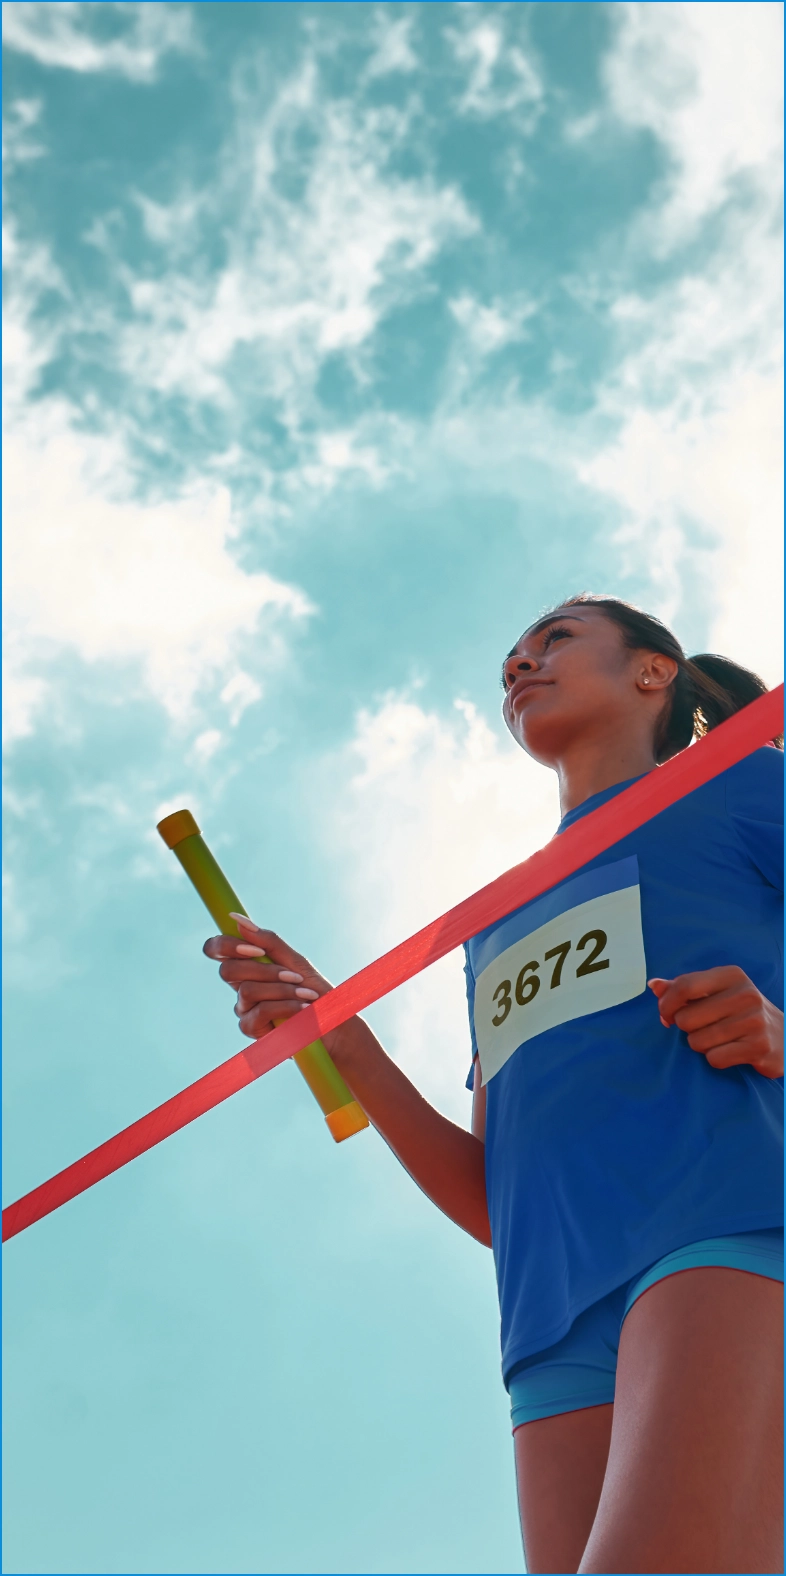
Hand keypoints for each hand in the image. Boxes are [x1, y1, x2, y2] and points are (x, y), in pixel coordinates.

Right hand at [203, 915, 331, 1039]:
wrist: (333, 1022)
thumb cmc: (315, 991)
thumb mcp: (295, 962)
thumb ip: (268, 942)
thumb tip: (236, 919)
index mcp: (248, 965)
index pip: (217, 949)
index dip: (226, 946)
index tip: (257, 950)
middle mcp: (241, 986)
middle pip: (227, 970)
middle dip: (264, 970)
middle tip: (293, 975)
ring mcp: (244, 1009)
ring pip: (247, 990)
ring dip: (282, 989)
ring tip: (306, 994)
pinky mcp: (251, 1029)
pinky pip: (260, 1011)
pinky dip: (286, 1006)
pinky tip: (304, 1009)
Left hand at [649, 967, 783, 1078]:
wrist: (784, 1036)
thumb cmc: (741, 1012)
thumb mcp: (717, 992)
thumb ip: (684, 989)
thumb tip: (653, 985)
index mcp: (732, 975)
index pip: (685, 986)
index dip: (667, 1004)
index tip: (665, 1015)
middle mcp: (746, 994)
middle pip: (686, 1018)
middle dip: (687, 1029)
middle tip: (703, 1028)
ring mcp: (755, 1021)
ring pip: (698, 1041)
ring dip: (701, 1045)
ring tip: (719, 1039)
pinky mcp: (759, 1047)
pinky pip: (715, 1058)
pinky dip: (716, 1058)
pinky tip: (731, 1051)